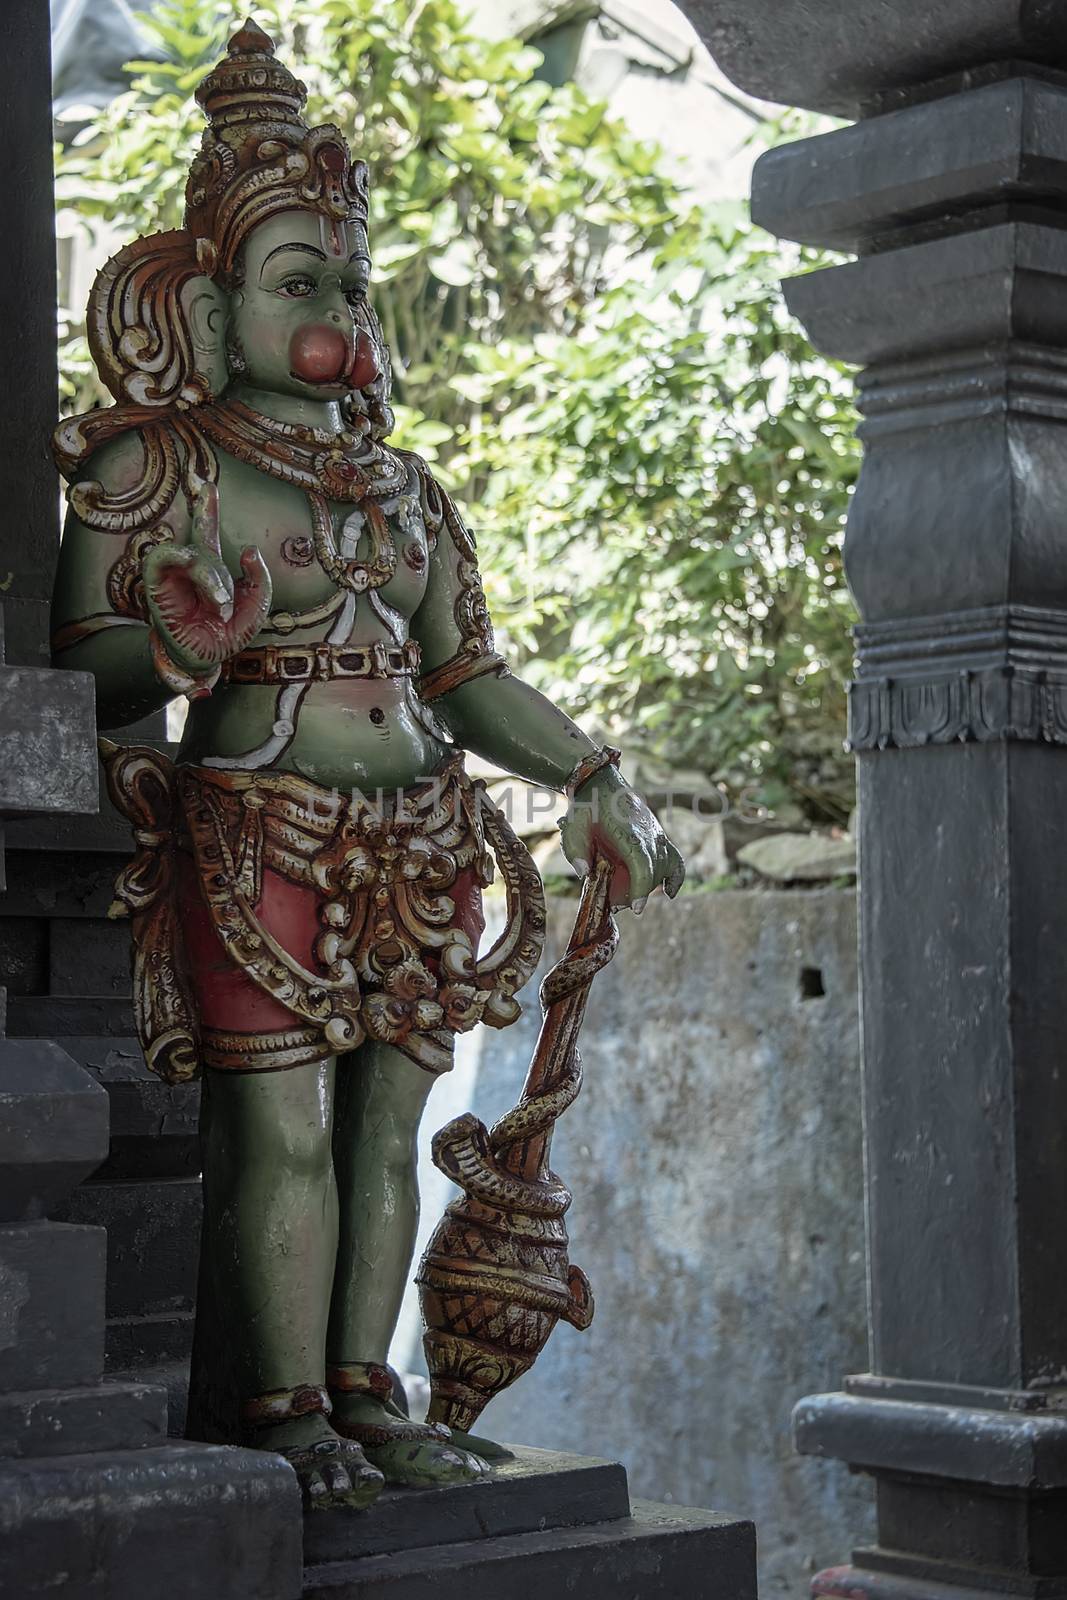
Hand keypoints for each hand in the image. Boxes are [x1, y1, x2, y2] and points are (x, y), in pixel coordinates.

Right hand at [142, 480, 270, 690]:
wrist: (203, 659)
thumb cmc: (225, 634)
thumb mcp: (255, 609)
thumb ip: (261, 580)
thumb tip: (251, 551)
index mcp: (213, 567)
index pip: (208, 530)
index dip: (206, 507)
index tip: (205, 483)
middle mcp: (192, 565)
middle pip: (199, 530)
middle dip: (205, 520)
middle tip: (211, 520)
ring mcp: (174, 571)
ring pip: (192, 551)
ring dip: (211, 575)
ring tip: (222, 603)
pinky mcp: (156, 580)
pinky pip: (167, 556)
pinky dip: (195, 571)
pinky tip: (211, 594)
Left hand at [558, 765, 685, 910]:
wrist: (602, 783)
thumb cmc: (586, 807)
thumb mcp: (573, 827)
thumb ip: (575, 850)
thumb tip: (584, 874)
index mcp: (629, 832)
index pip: (643, 865)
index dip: (642, 888)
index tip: (636, 908)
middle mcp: (649, 833)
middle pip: (653, 872)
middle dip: (636, 891)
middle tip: (614, 901)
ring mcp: (658, 834)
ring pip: (665, 868)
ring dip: (650, 885)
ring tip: (628, 892)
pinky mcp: (660, 835)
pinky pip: (676, 859)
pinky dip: (675, 877)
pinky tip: (668, 893)